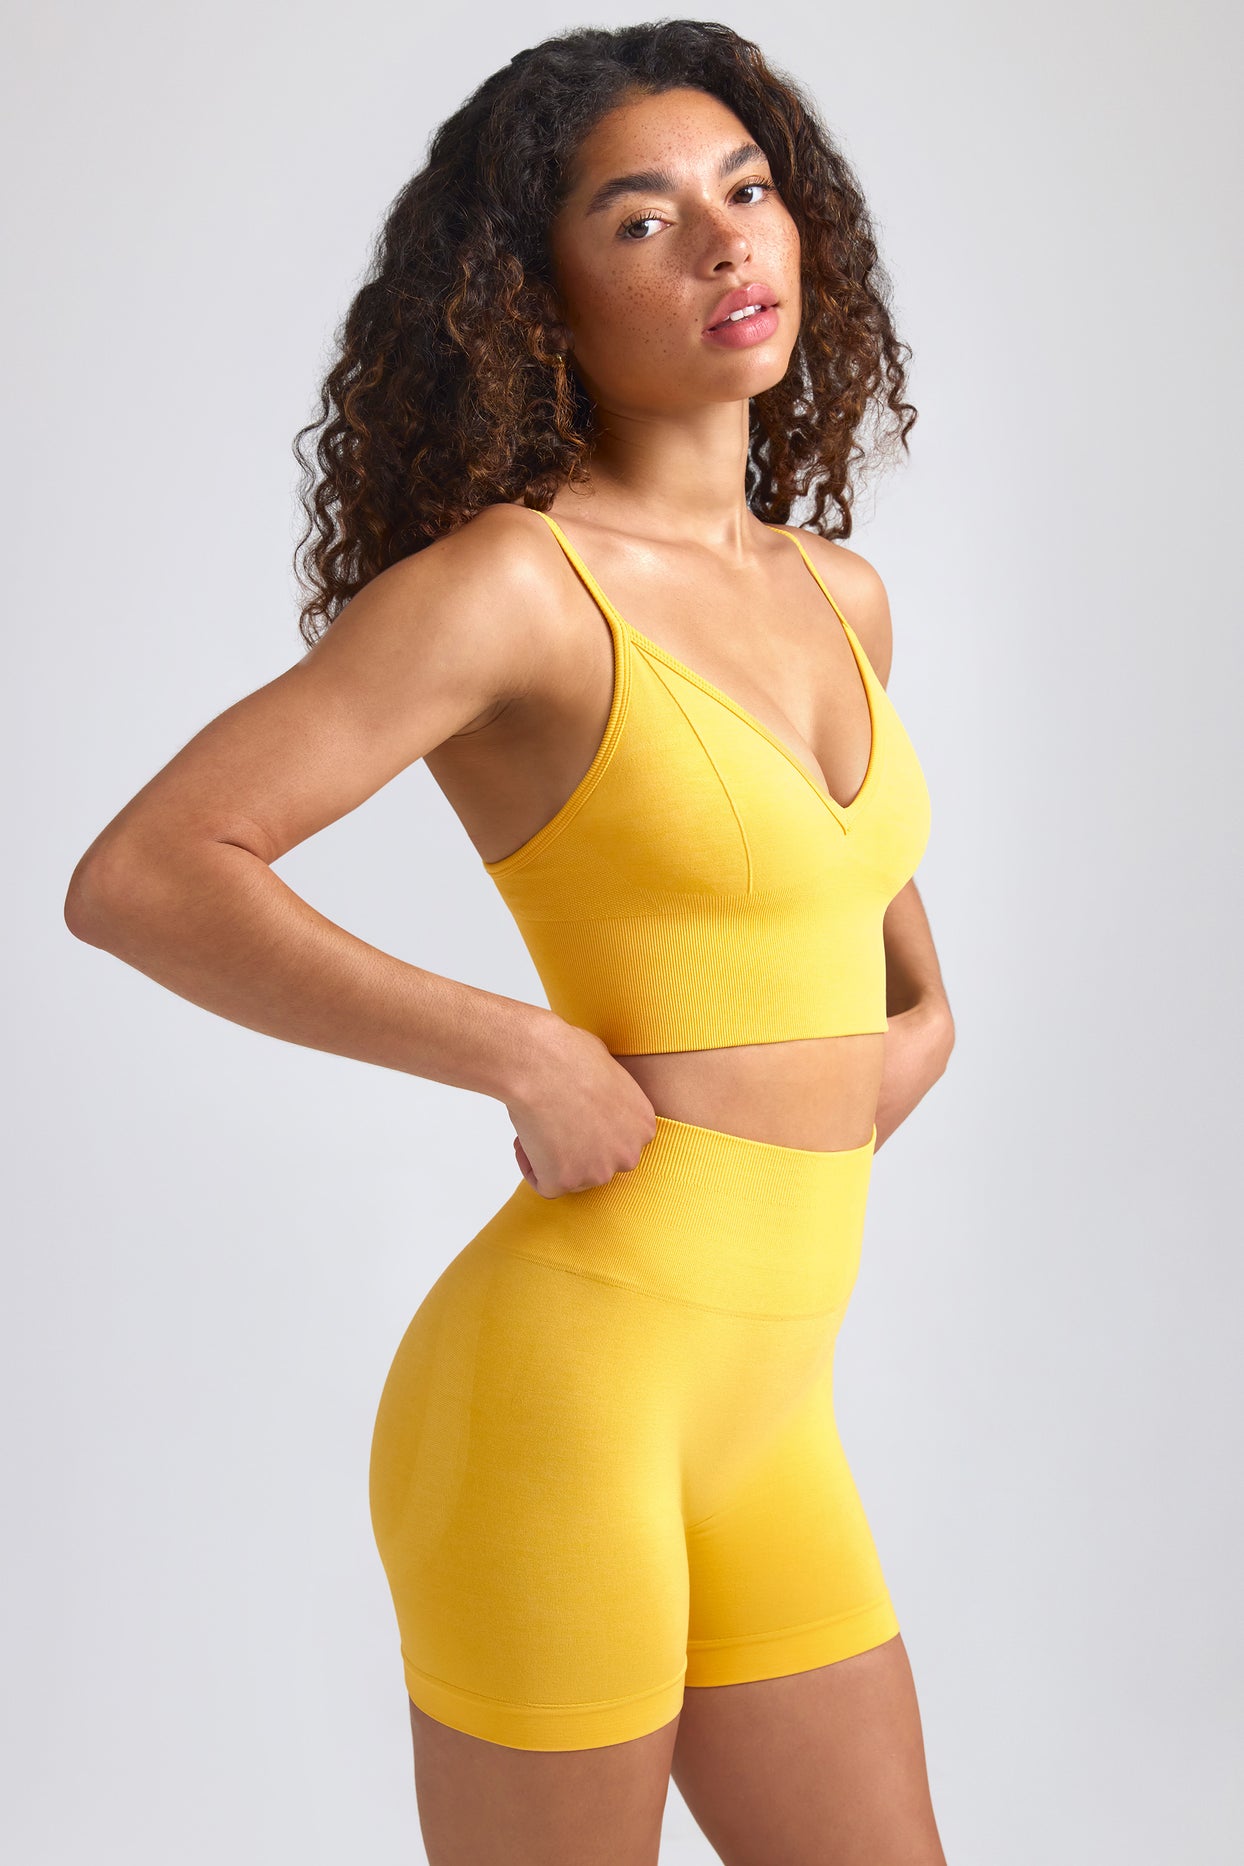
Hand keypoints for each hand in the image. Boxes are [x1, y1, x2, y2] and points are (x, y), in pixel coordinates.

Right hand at [505, 1018, 658, 1197]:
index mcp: (644, 1126)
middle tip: (552, 1122)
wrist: (540, 1063)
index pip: (618, 1142)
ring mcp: (598, 1172)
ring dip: (552, 1157)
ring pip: (572, 1177)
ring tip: (537, 1124)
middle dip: (576, 1148)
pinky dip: (531, 1166)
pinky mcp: (566, 1182)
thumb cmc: (568, 1053)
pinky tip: (525, 1139)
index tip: (572, 1112)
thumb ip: (610, 1095)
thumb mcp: (607, 1068)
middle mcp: (629, 1154)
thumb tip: (596, 1094)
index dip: (592, 1129)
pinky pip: (545, 1184)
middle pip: (600, 1164)